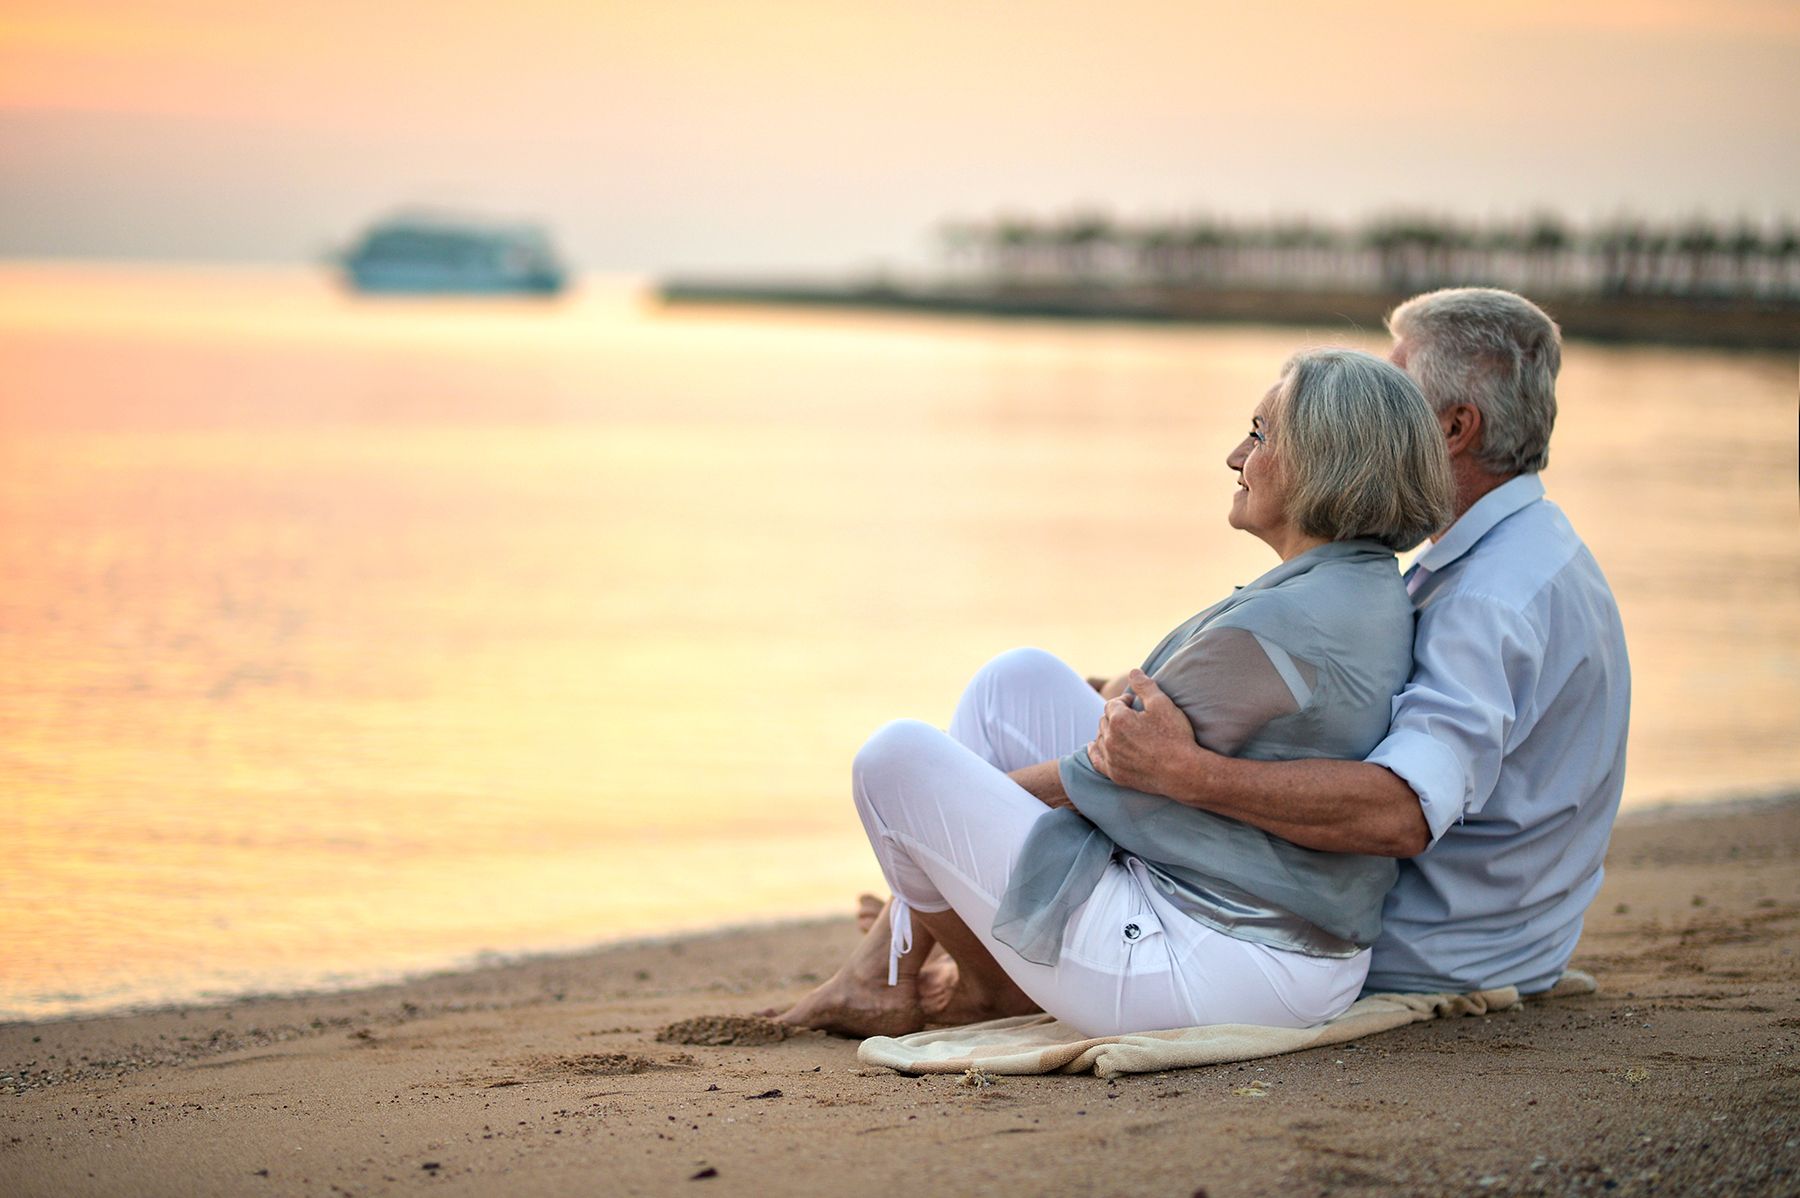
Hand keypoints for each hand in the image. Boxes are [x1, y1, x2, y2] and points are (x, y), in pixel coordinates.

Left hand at [1088, 668, 1205, 794]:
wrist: (1183, 772)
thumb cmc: (1175, 736)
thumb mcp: (1162, 704)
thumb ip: (1144, 685)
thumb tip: (1133, 671)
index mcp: (1119, 719)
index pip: (1113, 704)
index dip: (1125, 701)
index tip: (1136, 703)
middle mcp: (1110, 739)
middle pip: (1105, 720)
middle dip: (1116, 715)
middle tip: (1133, 717)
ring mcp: (1111, 758)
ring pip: (1100, 737)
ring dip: (1108, 731)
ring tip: (1123, 730)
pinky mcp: (1115, 774)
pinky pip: (1096, 759)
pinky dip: (1095, 750)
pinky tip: (1094, 745)